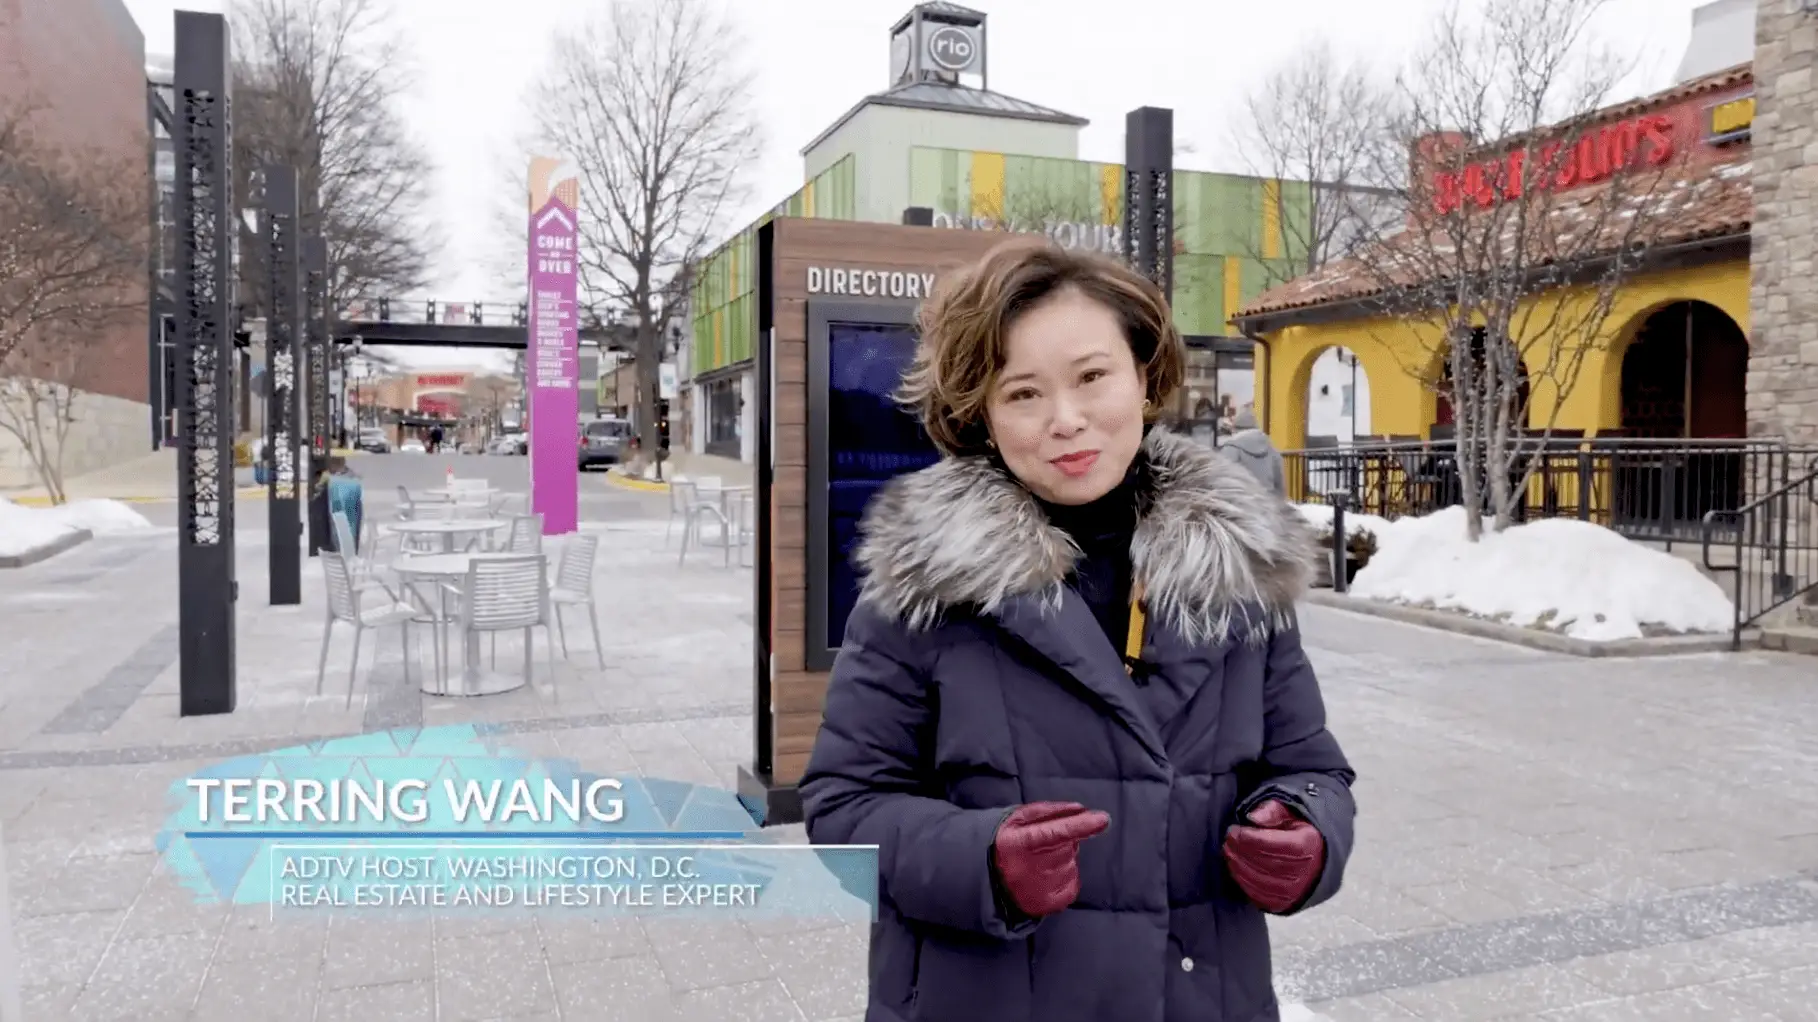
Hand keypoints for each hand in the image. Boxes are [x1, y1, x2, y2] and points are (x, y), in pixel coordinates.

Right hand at [991, 802, 1110, 918]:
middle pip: (1068, 847)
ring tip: (1042, 861)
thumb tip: (1080, 809)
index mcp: (1021, 842)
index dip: (1081, 826)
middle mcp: (1030, 867)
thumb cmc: (1008, 842)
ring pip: (1072, 864)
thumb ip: (1049, 811)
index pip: (1056, 832)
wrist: (989, 878)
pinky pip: (1073, 885)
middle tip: (1045, 845)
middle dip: (1064, 841)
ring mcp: (1040, 888)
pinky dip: (1067, 877)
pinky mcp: (1047, 904)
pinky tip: (1050, 876)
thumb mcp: (1019, 818)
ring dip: (1064, 859)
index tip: (1103, 819)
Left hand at [1222, 799, 1325, 913]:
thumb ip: (1271, 811)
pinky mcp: (1285, 903)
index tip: (1234, 830)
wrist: (1316, 858)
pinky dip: (1244, 883)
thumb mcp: (1288, 813)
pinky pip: (1260, 897)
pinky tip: (1236, 869)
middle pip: (1266, 863)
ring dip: (1239, 867)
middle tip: (1228, 841)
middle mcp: (1306, 871)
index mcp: (1309, 844)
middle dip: (1241, 852)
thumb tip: (1252, 817)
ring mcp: (1296, 890)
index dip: (1250, 838)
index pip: (1275, 844)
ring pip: (1261, 882)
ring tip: (1229, 853)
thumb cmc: (1297, 832)